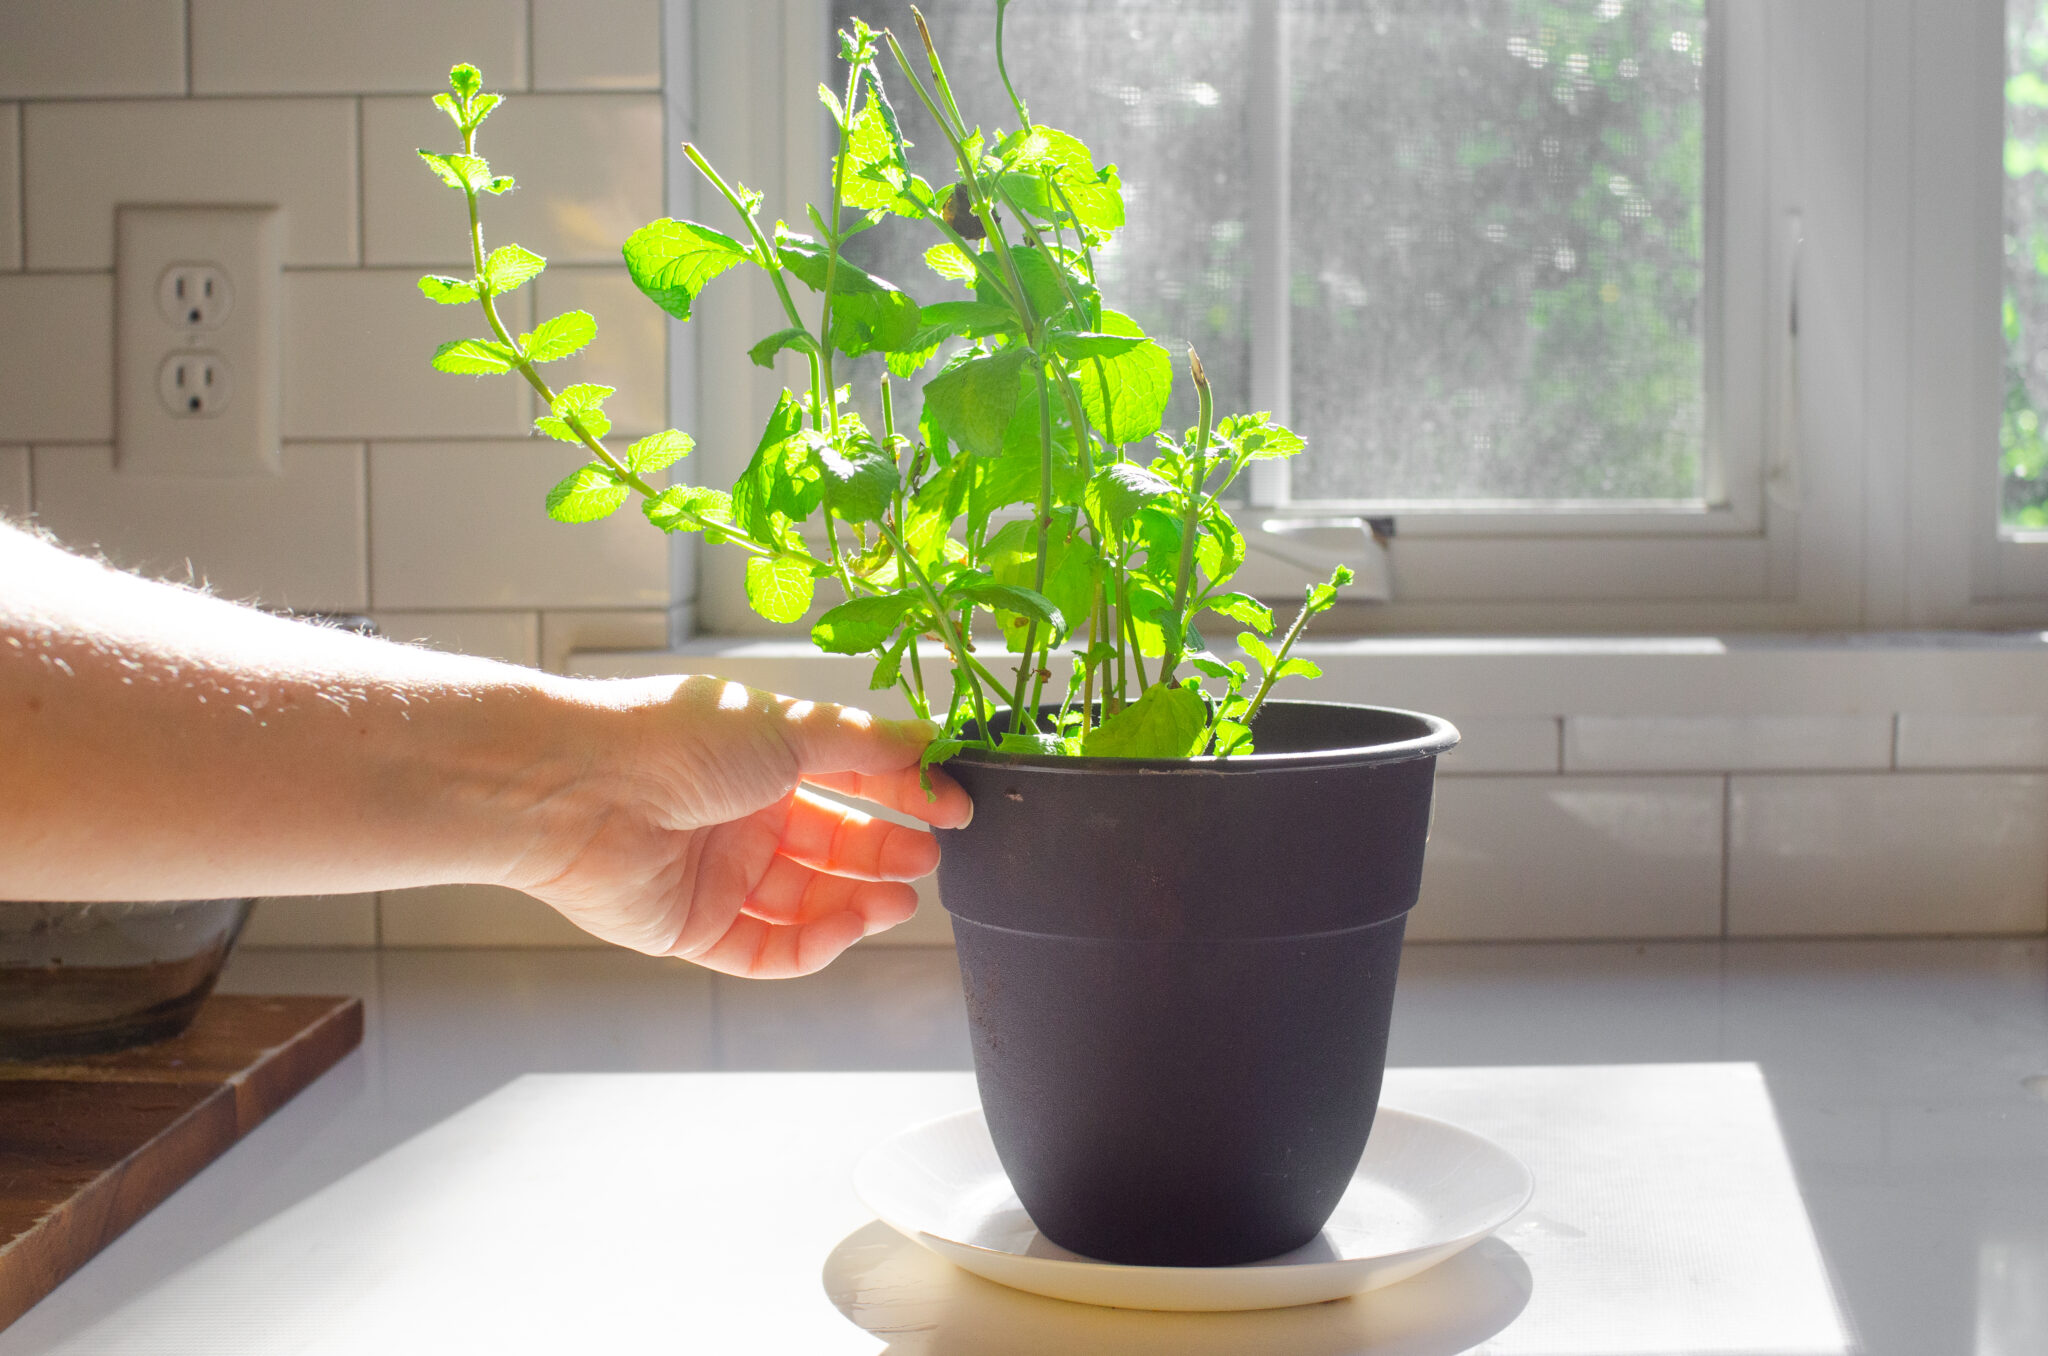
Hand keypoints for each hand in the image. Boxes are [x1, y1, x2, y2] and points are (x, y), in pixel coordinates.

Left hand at [510, 675, 971, 978]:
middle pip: (834, 845)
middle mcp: (741, 815)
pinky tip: (849, 926)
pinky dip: (814, 944)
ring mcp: (718, 875)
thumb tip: (932, 749)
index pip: (851, 779)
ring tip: (900, 901)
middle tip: (933, 858)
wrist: (576, 790)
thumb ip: (865, 746)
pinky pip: (767, 949)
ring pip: (808, 901)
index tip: (958, 807)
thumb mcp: (787, 728)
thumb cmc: (672, 740)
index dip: (906, 794)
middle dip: (887, 853)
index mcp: (760, 758)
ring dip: (860, 902)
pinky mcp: (694, 929)